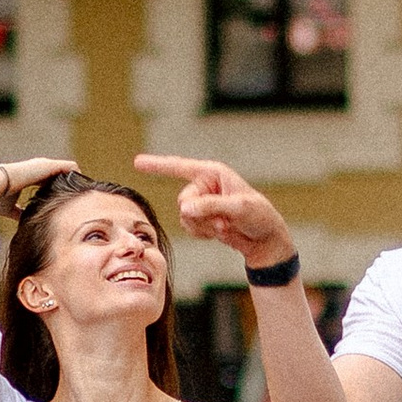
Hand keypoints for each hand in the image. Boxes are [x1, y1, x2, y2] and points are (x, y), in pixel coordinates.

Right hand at [0, 152, 79, 209]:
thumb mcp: (11, 207)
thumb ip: (19, 212)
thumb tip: (24, 221)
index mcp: (31, 176)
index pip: (48, 180)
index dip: (57, 187)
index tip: (67, 198)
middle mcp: (39, 169)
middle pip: (59, 173)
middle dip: (69, 183)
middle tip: (82, 194)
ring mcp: (44, 166)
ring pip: (67, 168)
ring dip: (75, 178)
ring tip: (86, 189)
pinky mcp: (49, 165)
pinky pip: (70, 166)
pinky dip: (76, 173)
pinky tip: (83, 184)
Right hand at [133, 152, 292, 270]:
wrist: (265, 239)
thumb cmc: (259, 216)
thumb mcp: (239, 209)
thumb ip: (211, 206)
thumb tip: (184, 208)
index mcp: (213, 173)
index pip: (180, 166)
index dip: (157, 165)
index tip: (136, 162)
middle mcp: (204, 185)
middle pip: (183, 201)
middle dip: (201, 215)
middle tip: (223, 222)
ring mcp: (202, 203)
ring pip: (184, 217)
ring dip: (203, 227)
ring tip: (225, 226)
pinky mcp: (202, 219)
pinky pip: (189, 228)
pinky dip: (203, 234)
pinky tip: (221, 232)